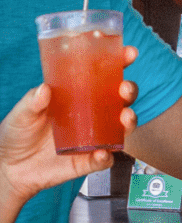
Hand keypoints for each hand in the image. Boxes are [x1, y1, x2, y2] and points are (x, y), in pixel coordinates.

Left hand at [0, 49, 138, 208]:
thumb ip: (31, 102)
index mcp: (78, 96)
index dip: (120, 63)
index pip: (104, 76)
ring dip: (130, 120)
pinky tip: (102, 152)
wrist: (11, 169)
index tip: (129, 53)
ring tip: (124, 117)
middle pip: (120, 99)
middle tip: (125, 88)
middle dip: (129, 90)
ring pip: (122, 127)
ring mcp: (94, 137)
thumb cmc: (17, 135)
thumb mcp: (21, 114)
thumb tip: (44, 89)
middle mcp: (92, 115)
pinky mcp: (89, 160)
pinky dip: (107, 156)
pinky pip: (106, 158)